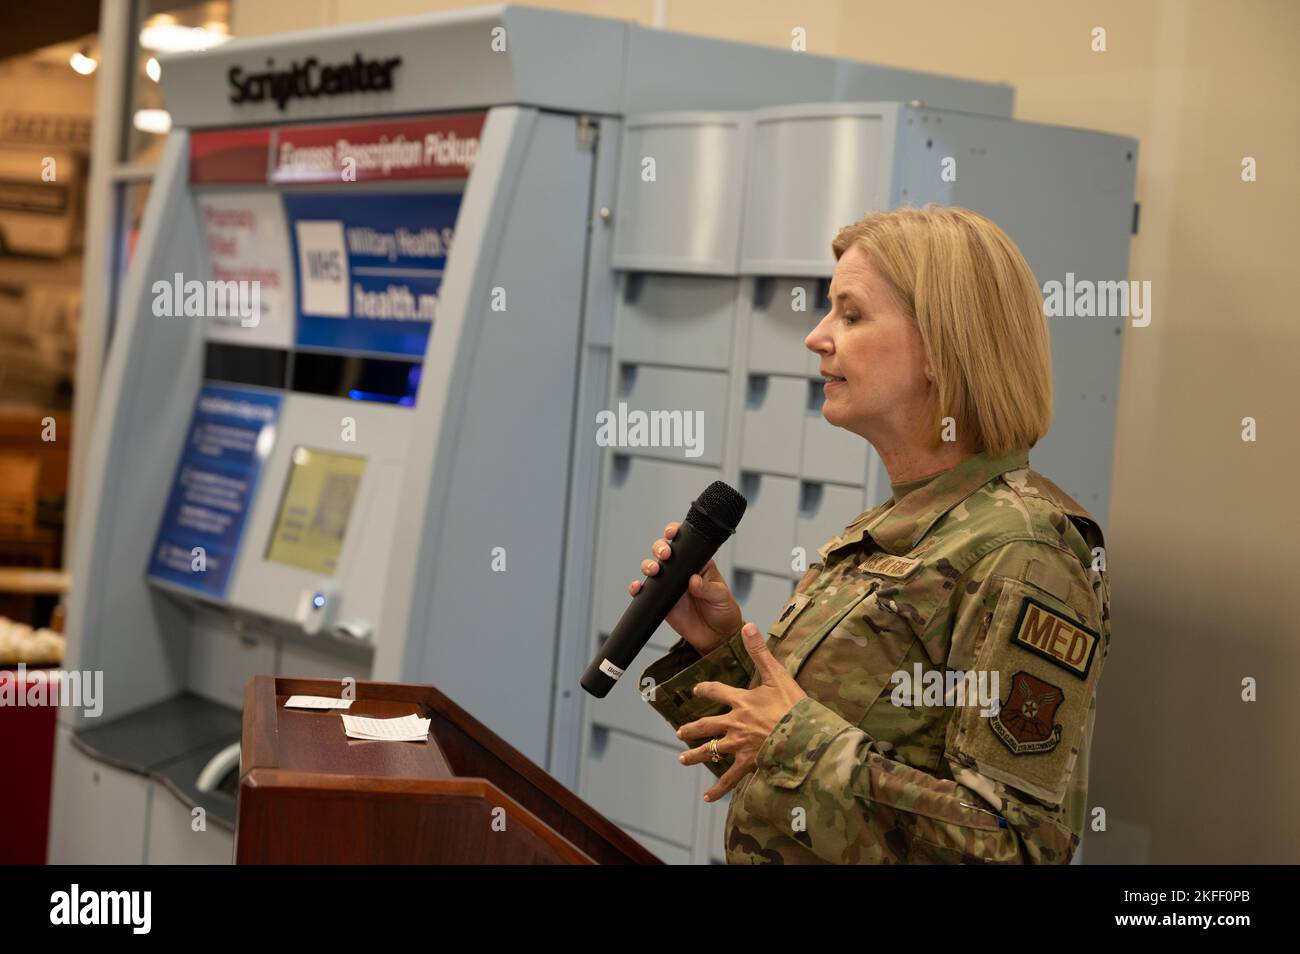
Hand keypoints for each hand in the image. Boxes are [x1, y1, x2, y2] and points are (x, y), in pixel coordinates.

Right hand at [629, 521, 740, 655]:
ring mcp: (670, 585)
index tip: (671, 533)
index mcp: (698, 563)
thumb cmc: (724, 611)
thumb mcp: (721, 597)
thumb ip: (707, 588)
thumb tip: (693, 580)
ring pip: (652, 568)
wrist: (717, 637)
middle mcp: (682, 571)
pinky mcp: (661, 601)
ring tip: (654, 570)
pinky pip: (645, 592)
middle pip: (664, 552)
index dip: (675, 533)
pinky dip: (638, 588)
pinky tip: (637, 588)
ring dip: (649, 565)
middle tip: (664, 554)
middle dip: (660, 548)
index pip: (685, 543)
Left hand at [676, 622, 807, 800]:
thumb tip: (748, 625)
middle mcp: (735, 723)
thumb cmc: (793, 705)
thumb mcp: (777, 674)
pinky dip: (718, 790)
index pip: (716, 691)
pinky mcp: (748, 763)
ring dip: (695, 755)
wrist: (805, 734)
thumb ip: (760, 651)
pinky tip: (707, 798)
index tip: (696, 688)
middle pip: (706, 725)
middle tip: (679, 732)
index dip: (705, 688)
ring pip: (711, 751)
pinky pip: (729, 779)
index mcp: (741, 700)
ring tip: (682, 758)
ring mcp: (740, 745)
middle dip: (691, 729)